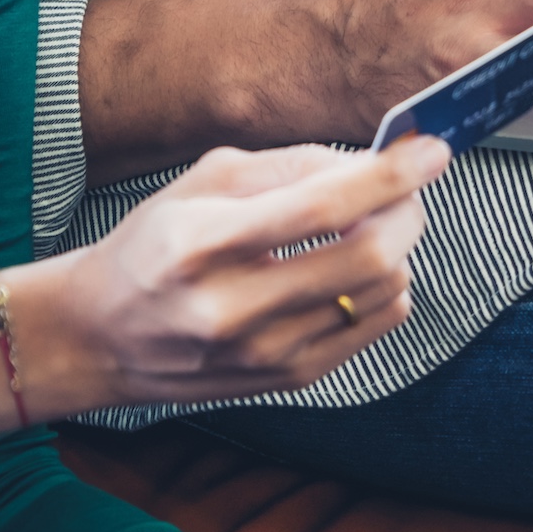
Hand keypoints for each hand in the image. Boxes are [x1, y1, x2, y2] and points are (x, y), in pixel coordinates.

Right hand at [0, 136, 445, 455]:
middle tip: (405, 188)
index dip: (389, 176)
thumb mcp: (204, 181)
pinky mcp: (287, 379)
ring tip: (375, 225)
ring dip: (399, 247)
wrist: (100, 336)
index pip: (322, 208)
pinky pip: (375, 328)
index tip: (432, 152)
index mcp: (204, 242)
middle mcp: (233, 307)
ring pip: (383, 294)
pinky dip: (388, 288)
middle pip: (367, 258)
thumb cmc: (152, 245)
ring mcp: (263, 353)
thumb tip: (373, 161)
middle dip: (406, 211)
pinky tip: (359, 269)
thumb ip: (293, 165)